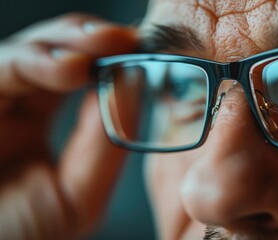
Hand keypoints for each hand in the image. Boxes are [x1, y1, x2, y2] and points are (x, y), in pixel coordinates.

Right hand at [0, 13, 137, 238]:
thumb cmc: (24, 234)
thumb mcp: (79, 195)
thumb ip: (105, 143)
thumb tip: (129, 85)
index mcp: (36, 119)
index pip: (74, 72)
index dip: (108, 58)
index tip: (140, 52)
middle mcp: (12, 103)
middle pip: (53, 51)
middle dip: (91, 40)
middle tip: (127, 39)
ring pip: (26, 51)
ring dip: (68, 44)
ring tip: (105, 47)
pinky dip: (34, 63)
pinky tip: (71, 68)